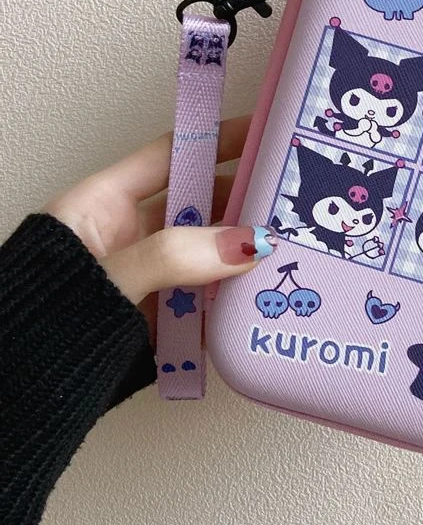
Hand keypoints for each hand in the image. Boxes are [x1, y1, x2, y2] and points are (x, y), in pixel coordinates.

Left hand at [44, 115, 275, 328]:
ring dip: (245, 252)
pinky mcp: (164, 315)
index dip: (214, 140)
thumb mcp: (105, 277)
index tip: (260, 131)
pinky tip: (266, 293)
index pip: (169, 156)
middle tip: (289, 198)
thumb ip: (170, 257)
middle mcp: (131, 234)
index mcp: (103, 204)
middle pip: (200, 203)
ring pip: (210, 252)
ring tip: (291, 245)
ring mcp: (151, 275)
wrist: (29, 393)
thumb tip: (245, 244)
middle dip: (243, 200)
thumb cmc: (41, 320)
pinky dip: (236, 296)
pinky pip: (209, 296)